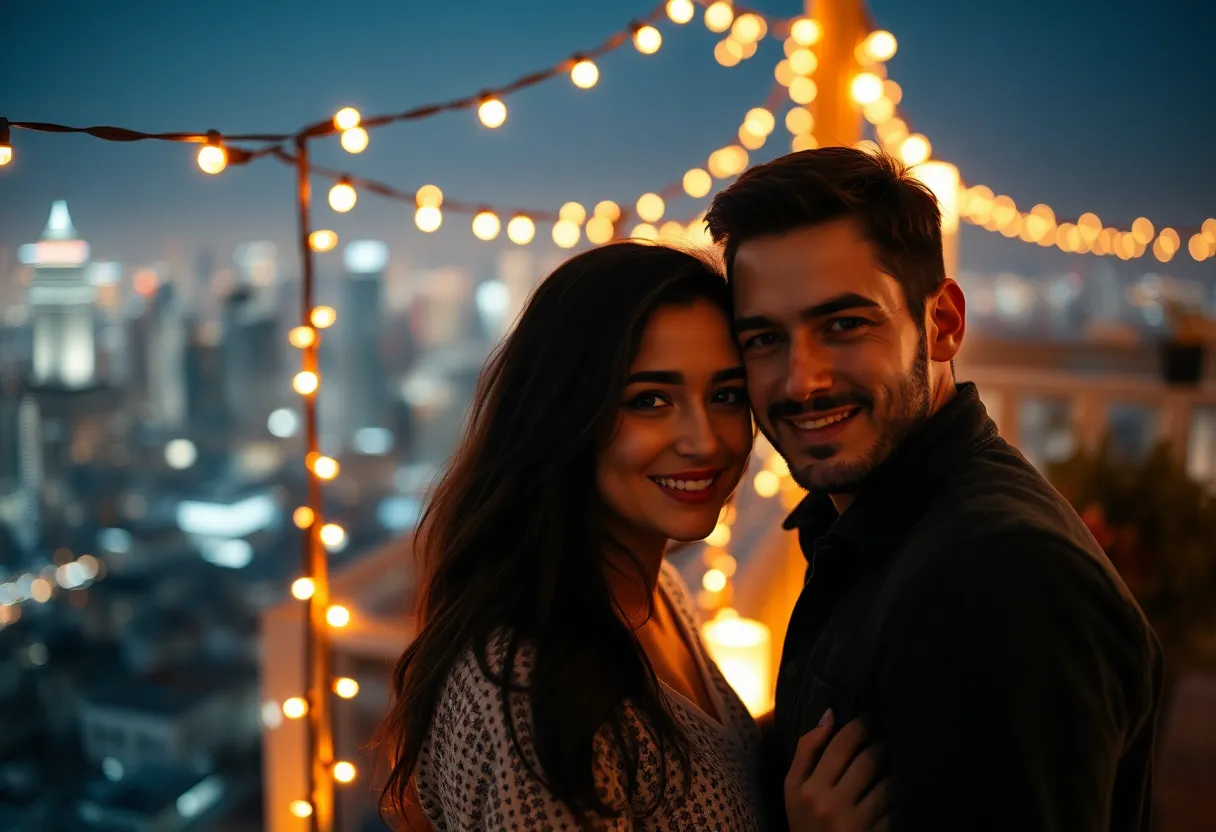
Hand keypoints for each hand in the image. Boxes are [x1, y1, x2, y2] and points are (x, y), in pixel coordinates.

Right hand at [784, 710, 889, 831]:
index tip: (871, 716)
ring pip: (887, 785)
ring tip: (895, 763)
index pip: (841, 745)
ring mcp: (855, 825)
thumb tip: (830, 714)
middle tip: (887, 738)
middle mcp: (831, 805)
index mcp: (808, 789)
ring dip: (894, 772)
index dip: (860, 726)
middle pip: (869, 761)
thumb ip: (806, 750)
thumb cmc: (804, 822)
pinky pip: (895, 811)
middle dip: (882, 746)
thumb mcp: (792, 789)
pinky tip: (898, 793)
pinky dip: (899, 800)